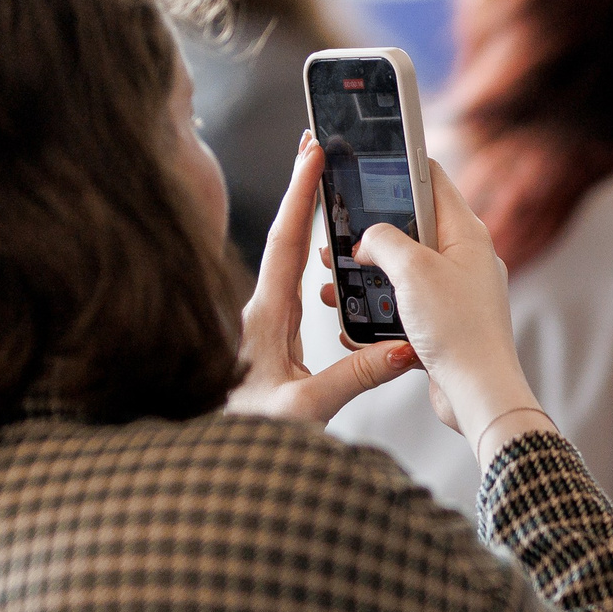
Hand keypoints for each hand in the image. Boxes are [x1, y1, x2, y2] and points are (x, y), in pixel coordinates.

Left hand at [228, 136, 418, 425]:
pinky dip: (304, 258)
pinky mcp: (265, 342)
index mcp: (264, 319)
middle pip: (283, 238)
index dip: (301, 194)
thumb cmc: (246, 438)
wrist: (209, 464)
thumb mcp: (307, 409)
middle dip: (302, 190)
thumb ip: (357, 377)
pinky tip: (320, 258)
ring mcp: (260, 326)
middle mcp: (258, 314)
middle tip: (318, 146)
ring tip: (326, 189)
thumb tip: (403, 349)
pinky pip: (289, 287)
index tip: (313, 151)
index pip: (285, 242)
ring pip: (284, 261)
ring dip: (304, 221)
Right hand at [347, 162, 551, 461]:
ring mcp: (456, 289)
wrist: (479, 393)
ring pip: (405, 266)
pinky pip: (407, 301)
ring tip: (334, 275)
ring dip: (370, 270)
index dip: (398, 165)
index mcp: (466, 232)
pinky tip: (353, 314)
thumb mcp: (412, 270)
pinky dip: (381, 303)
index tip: (366, 162)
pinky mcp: (446, 320)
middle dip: (372, 228)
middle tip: (338, 232)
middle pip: (412, 225)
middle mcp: (465, 257)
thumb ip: (384, 240)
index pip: (431, 178)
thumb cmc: (457, 329)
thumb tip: (367, 239)